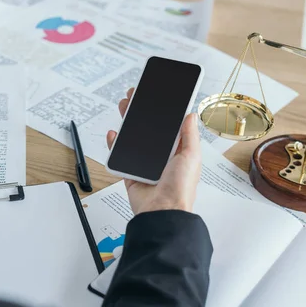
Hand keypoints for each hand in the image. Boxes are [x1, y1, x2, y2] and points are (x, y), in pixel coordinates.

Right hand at [106, 88, 201, 214]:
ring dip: (128, 121)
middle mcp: (161, 156)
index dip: (162, 110)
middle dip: (141, 111)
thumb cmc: (180, 189)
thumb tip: (190, 115)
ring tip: (124, 106)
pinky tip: (114, 133)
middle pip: (148, 128)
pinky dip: (114, 144)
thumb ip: (189, 135)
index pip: (168, 125)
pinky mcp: (130, 173)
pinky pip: (120, 155)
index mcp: (177, 151)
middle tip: (136, 95)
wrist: (162, 211)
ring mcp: (144, 164)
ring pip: (133, 138)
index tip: (156, 95)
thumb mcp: (191, 157)